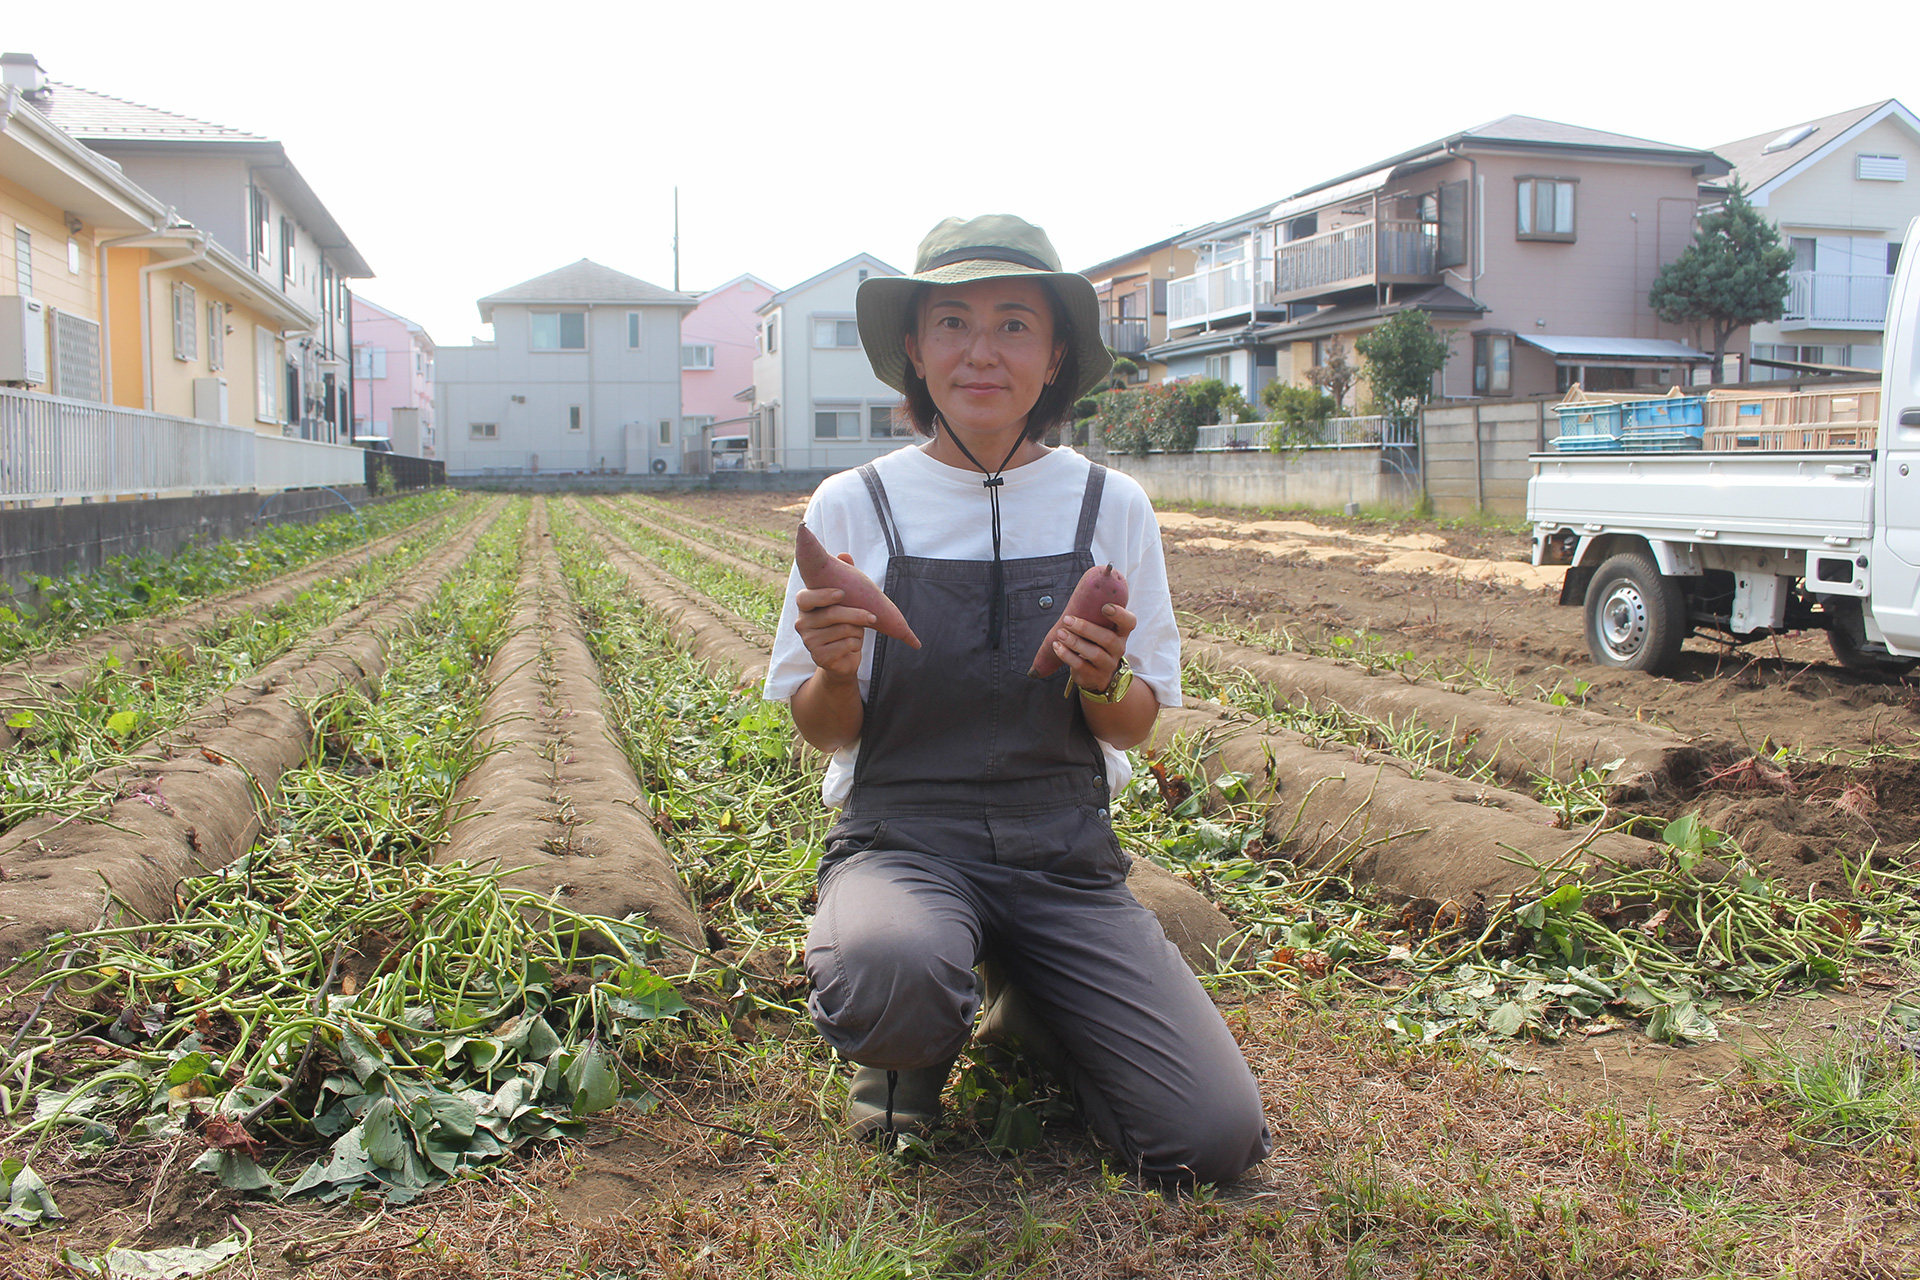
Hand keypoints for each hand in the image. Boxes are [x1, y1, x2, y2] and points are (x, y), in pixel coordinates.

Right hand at [795, 552, 875, 678]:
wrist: (843, 658)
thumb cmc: (844, 624)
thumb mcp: (846, 602)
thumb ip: (843, 578)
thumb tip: (844, 555)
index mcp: (805, 605)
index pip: (805, 597)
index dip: (823, 595)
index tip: (841, 594)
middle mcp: (802, 622)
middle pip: (832, 614)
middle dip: (857, 615)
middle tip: (873, 617)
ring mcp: (808, 641)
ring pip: (842, 630)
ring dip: (858, 631)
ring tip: (858, 633)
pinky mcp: (818, 657)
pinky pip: (845, 645)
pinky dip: (855, 645)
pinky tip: (852, 646)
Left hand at [1052, 603, 1134, 694]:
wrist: (1097, 674)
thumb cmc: (1096, 643)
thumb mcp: (1100, 629)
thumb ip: (1094, 614)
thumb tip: (1082, 590)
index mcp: (1121, 632)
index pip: (1129, 622)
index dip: (1119, 615)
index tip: (1105, 607)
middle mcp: (1118, 648)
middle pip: (1107, 638)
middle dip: (1085, 628)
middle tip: (1067, 620)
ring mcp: (1108, 664)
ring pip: (1094, 653)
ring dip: (1074, 642)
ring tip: (1060, 633)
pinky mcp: (1095, 676)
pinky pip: (1081, 665)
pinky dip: (1067, 655)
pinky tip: (1057, 646)